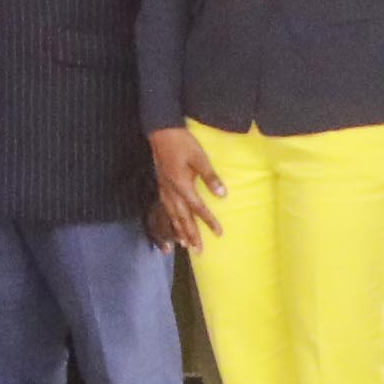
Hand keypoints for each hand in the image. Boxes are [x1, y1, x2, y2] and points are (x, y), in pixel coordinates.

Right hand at [148, 125, 222, 250]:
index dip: (209, 221)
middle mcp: (171, 191)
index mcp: (181, 185)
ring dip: (179, 231)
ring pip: (172, 215)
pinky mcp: (161, 186)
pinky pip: (165, 209)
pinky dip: (170, 220)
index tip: (219, 233)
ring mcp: (164, 189)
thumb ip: (210, 177)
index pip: (198, 208)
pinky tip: (173, 225)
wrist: (161, 132)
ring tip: (184, 245)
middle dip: (191, 235)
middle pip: (182, 218)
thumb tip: (222, 194)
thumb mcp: (200, 157)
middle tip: (199, 251)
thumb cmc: (182, 143)